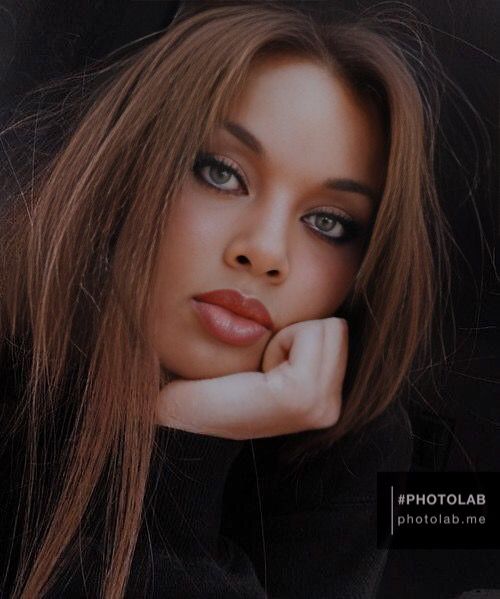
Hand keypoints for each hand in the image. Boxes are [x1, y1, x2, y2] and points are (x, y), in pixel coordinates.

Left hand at [156, 317, 347, 439]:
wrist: (183, 412)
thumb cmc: (219, 378)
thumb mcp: (273, 355)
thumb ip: (307, 337)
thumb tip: (340, 283)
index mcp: (327, 403)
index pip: (340, 331)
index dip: (298, 336)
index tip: (266, 366)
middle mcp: (330, 410)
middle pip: (338, 327)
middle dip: (297, 334)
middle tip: (263, 366)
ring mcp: (320, 407)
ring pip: (327, 326)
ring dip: (287, 338)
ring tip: (260, 370)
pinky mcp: (301, 395)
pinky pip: (307, 332)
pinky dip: (280, 340)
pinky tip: (256, 373)